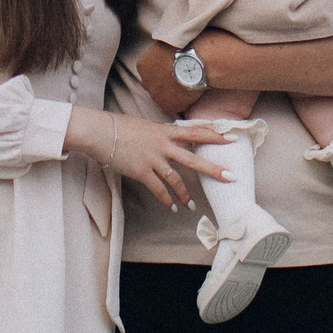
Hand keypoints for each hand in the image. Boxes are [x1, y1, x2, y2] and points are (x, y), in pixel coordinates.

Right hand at [68, 108, 232, 209]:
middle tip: (230, 176)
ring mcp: (153, 159)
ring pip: (176, 179)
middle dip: (212, 169)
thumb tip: (171, 139)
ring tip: (191, 205)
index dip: (214, 135)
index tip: (231, 138)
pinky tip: (171, 207)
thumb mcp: (146, 126)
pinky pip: (158, 189)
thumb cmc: (121, 127)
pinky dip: (166, 199)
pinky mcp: (142, 172)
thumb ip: (161, 134)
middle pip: (193, 159)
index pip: (195, 132)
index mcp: (165, 131)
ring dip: (185, 194)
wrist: (101, 132)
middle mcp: (162, 145)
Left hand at [135, 42, 207, 117]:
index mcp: (142, 66)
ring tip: (187, 84)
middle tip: (178, 78)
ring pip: (163, 97)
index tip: (170, 69)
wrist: (193, 62)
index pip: (148, 72)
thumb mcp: (163, 47)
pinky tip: (191, 91)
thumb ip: (159, 56)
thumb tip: (165, 58)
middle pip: (153, 85)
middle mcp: (146, 83)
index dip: (160, 72)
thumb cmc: (182, 49)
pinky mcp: (170, 106)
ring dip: (172, 93)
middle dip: (162, 84)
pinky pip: (176, 105)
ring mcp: (157, 96)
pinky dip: (183, 101)